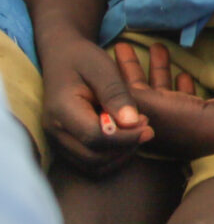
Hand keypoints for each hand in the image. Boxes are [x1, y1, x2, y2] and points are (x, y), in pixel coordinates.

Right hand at [39, 37, 154, 173]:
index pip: (94, 138)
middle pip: (93, 156)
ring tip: (136, 132)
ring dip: (120, 155)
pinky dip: (112, 158)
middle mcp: (54, 130)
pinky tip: (126, 140)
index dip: (125, 137)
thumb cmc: (84, 59)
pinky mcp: (66, 145)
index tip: (148, 126)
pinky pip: (90, 164)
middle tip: (146, 128)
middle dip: (125, 147)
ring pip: (92, 165)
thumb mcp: (103, 69)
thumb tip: (131, 122)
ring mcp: (57, 140)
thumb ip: (117, 94)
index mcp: (61, 110)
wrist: (63, 58)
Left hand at [110, 43, 213, 159]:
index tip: (109, 54)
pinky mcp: (198, 118)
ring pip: (161, 92)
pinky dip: (180, 84)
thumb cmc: (181, 117)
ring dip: (158, 69)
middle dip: (132, 68)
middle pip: (139, 93)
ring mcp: (177, 124)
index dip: (112, 77)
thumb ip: (122, 91)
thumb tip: (101, 83)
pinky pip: (183, 98)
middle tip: (124, 44)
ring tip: (157, 45)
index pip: (119, 100)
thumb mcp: (143, 102)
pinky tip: (184, 73)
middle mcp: (156, 129)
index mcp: (140, 129)